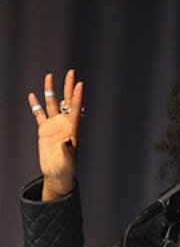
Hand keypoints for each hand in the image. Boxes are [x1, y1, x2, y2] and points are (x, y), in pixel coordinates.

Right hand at [28, 68, 83, 199]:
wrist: (57, 174)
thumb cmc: (66, 168)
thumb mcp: (68, 160)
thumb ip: (68, 149)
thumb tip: (67, 140)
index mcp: (72, 129)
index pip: (75, 108)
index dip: (77, 96)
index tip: (79, 83)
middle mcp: (64, 124)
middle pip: (66, 101)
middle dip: (68, 87)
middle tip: (71, 72)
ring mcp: (54, 125)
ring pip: (52, 104)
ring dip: (50, 91)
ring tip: (49, 76)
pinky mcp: (44, 130)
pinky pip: (39, 114)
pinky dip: (35, 105)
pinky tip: (32, 96)